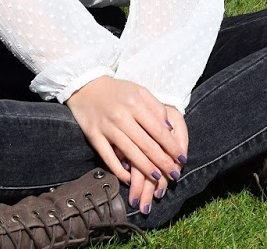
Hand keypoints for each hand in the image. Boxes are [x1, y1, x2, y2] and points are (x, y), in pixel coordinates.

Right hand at [66, 77, 188, 211]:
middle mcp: (121, 116)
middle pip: (145, 143)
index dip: (170, 145)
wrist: (85, 86)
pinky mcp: (93, 136)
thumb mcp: (139, 91)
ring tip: (158, 178)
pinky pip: (107, 157)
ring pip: (129, 152)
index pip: (157, 129)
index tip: (181, 157)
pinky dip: (119, 170)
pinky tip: (129, 179)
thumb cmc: (117, 90)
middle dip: (162, 161)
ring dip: (145, 168)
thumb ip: (156, 107)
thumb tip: (169, 129)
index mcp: (135, 104)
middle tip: (174, 174)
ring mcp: (106, 127)